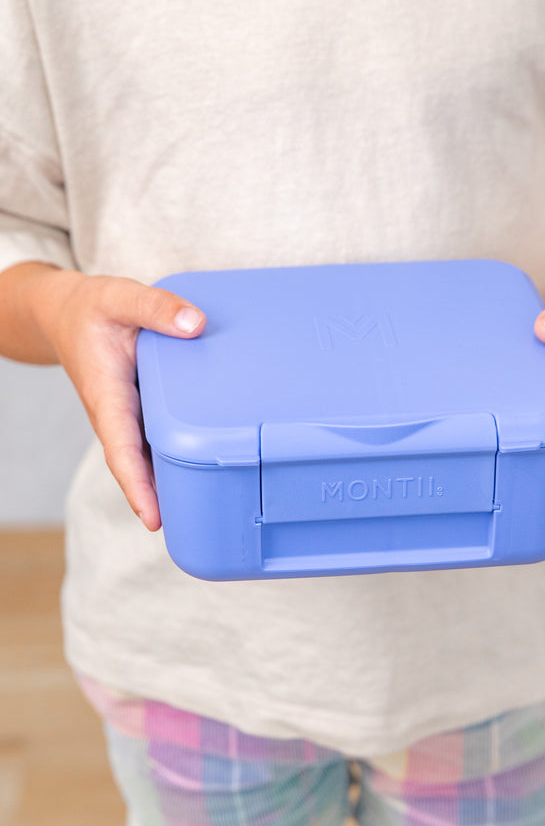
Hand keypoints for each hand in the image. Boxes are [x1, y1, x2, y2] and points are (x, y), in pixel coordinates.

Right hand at [34, 269, 205, 530]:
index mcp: (107, 395)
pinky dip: (171, 456)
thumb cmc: (90, 307)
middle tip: (194, 527)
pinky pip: (153, 438)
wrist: (61, 311)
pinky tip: (200, 467)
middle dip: (159, 498)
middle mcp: (115, 413)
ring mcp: (125, 414)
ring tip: (203, 511)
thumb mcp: (119, 297)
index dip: (137, 485)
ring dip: (167, 483)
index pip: (121, 449)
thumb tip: (195, 325)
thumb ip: (156, 308)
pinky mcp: (136, 408)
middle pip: (137, 465)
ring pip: (146, 456)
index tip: (153, 519)